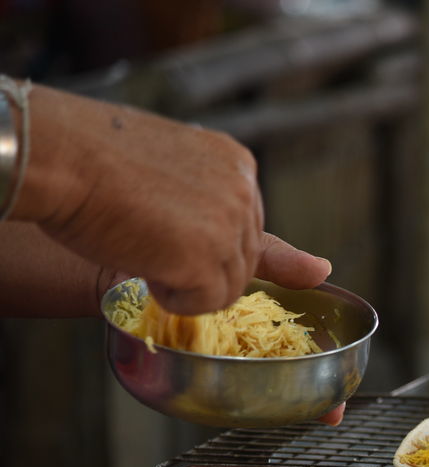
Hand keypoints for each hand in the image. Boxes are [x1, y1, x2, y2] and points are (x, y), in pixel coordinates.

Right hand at [10, 85, 329, 312]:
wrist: (58, 154)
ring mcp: (229, 226)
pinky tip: (142, 261)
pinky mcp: (207, 257)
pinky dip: (172, 297)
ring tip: (141, 241)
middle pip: (239, 264)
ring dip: (182, 281)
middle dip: (195, 264)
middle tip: (145, 232)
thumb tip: (324, 272)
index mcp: (238, 165)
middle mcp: (244, 193)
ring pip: (227, 289)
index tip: (168, 225)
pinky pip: (203, 304)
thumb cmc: (98, 161)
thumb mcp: (181, 181)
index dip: (203, 240)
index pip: (244, 231)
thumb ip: (246, 225)